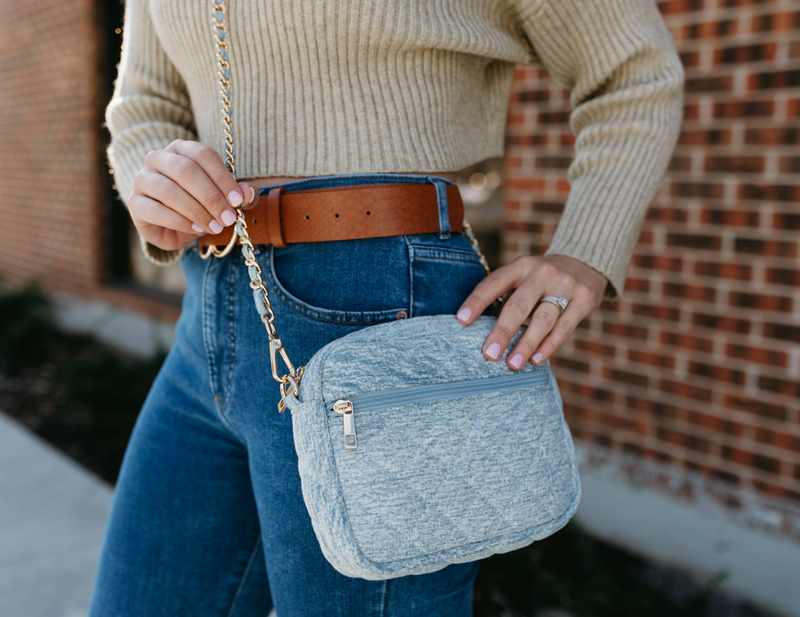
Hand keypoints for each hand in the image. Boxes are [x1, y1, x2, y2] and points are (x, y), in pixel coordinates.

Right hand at [127, 139, 257, 251]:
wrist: (172, 226)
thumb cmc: (199, 205)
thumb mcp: (222, 199)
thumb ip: (237, 195)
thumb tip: (248, 194)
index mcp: (181, 149)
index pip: (203, 155)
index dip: (222, 178)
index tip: (237, 201)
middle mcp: (158, 158)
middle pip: (186, 171)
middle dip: (211, 197)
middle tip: (228, 218)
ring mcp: (143, 179)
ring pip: (169, 190)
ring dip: (197, 211)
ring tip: (214, 227)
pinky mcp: (135, 203)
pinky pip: (156, 210)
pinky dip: (180, 221)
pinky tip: (196, 229)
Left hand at [456, 255, 606, 368]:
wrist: (585, 263)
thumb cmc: (540, 280)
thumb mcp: (522, 277)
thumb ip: (506, 298)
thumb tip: (481, 333)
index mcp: (520, 266)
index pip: (494, 283)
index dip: (477, 301)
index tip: (461, 320)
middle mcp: (542, 273)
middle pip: (519, 305)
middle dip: (503, 331)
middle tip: (489, 355)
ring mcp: (565, 285)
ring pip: (543, 319)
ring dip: (526, 344)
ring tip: (512, 364)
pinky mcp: (584, 300)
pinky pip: (564, 327)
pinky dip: (549, 345)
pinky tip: (536, 360)